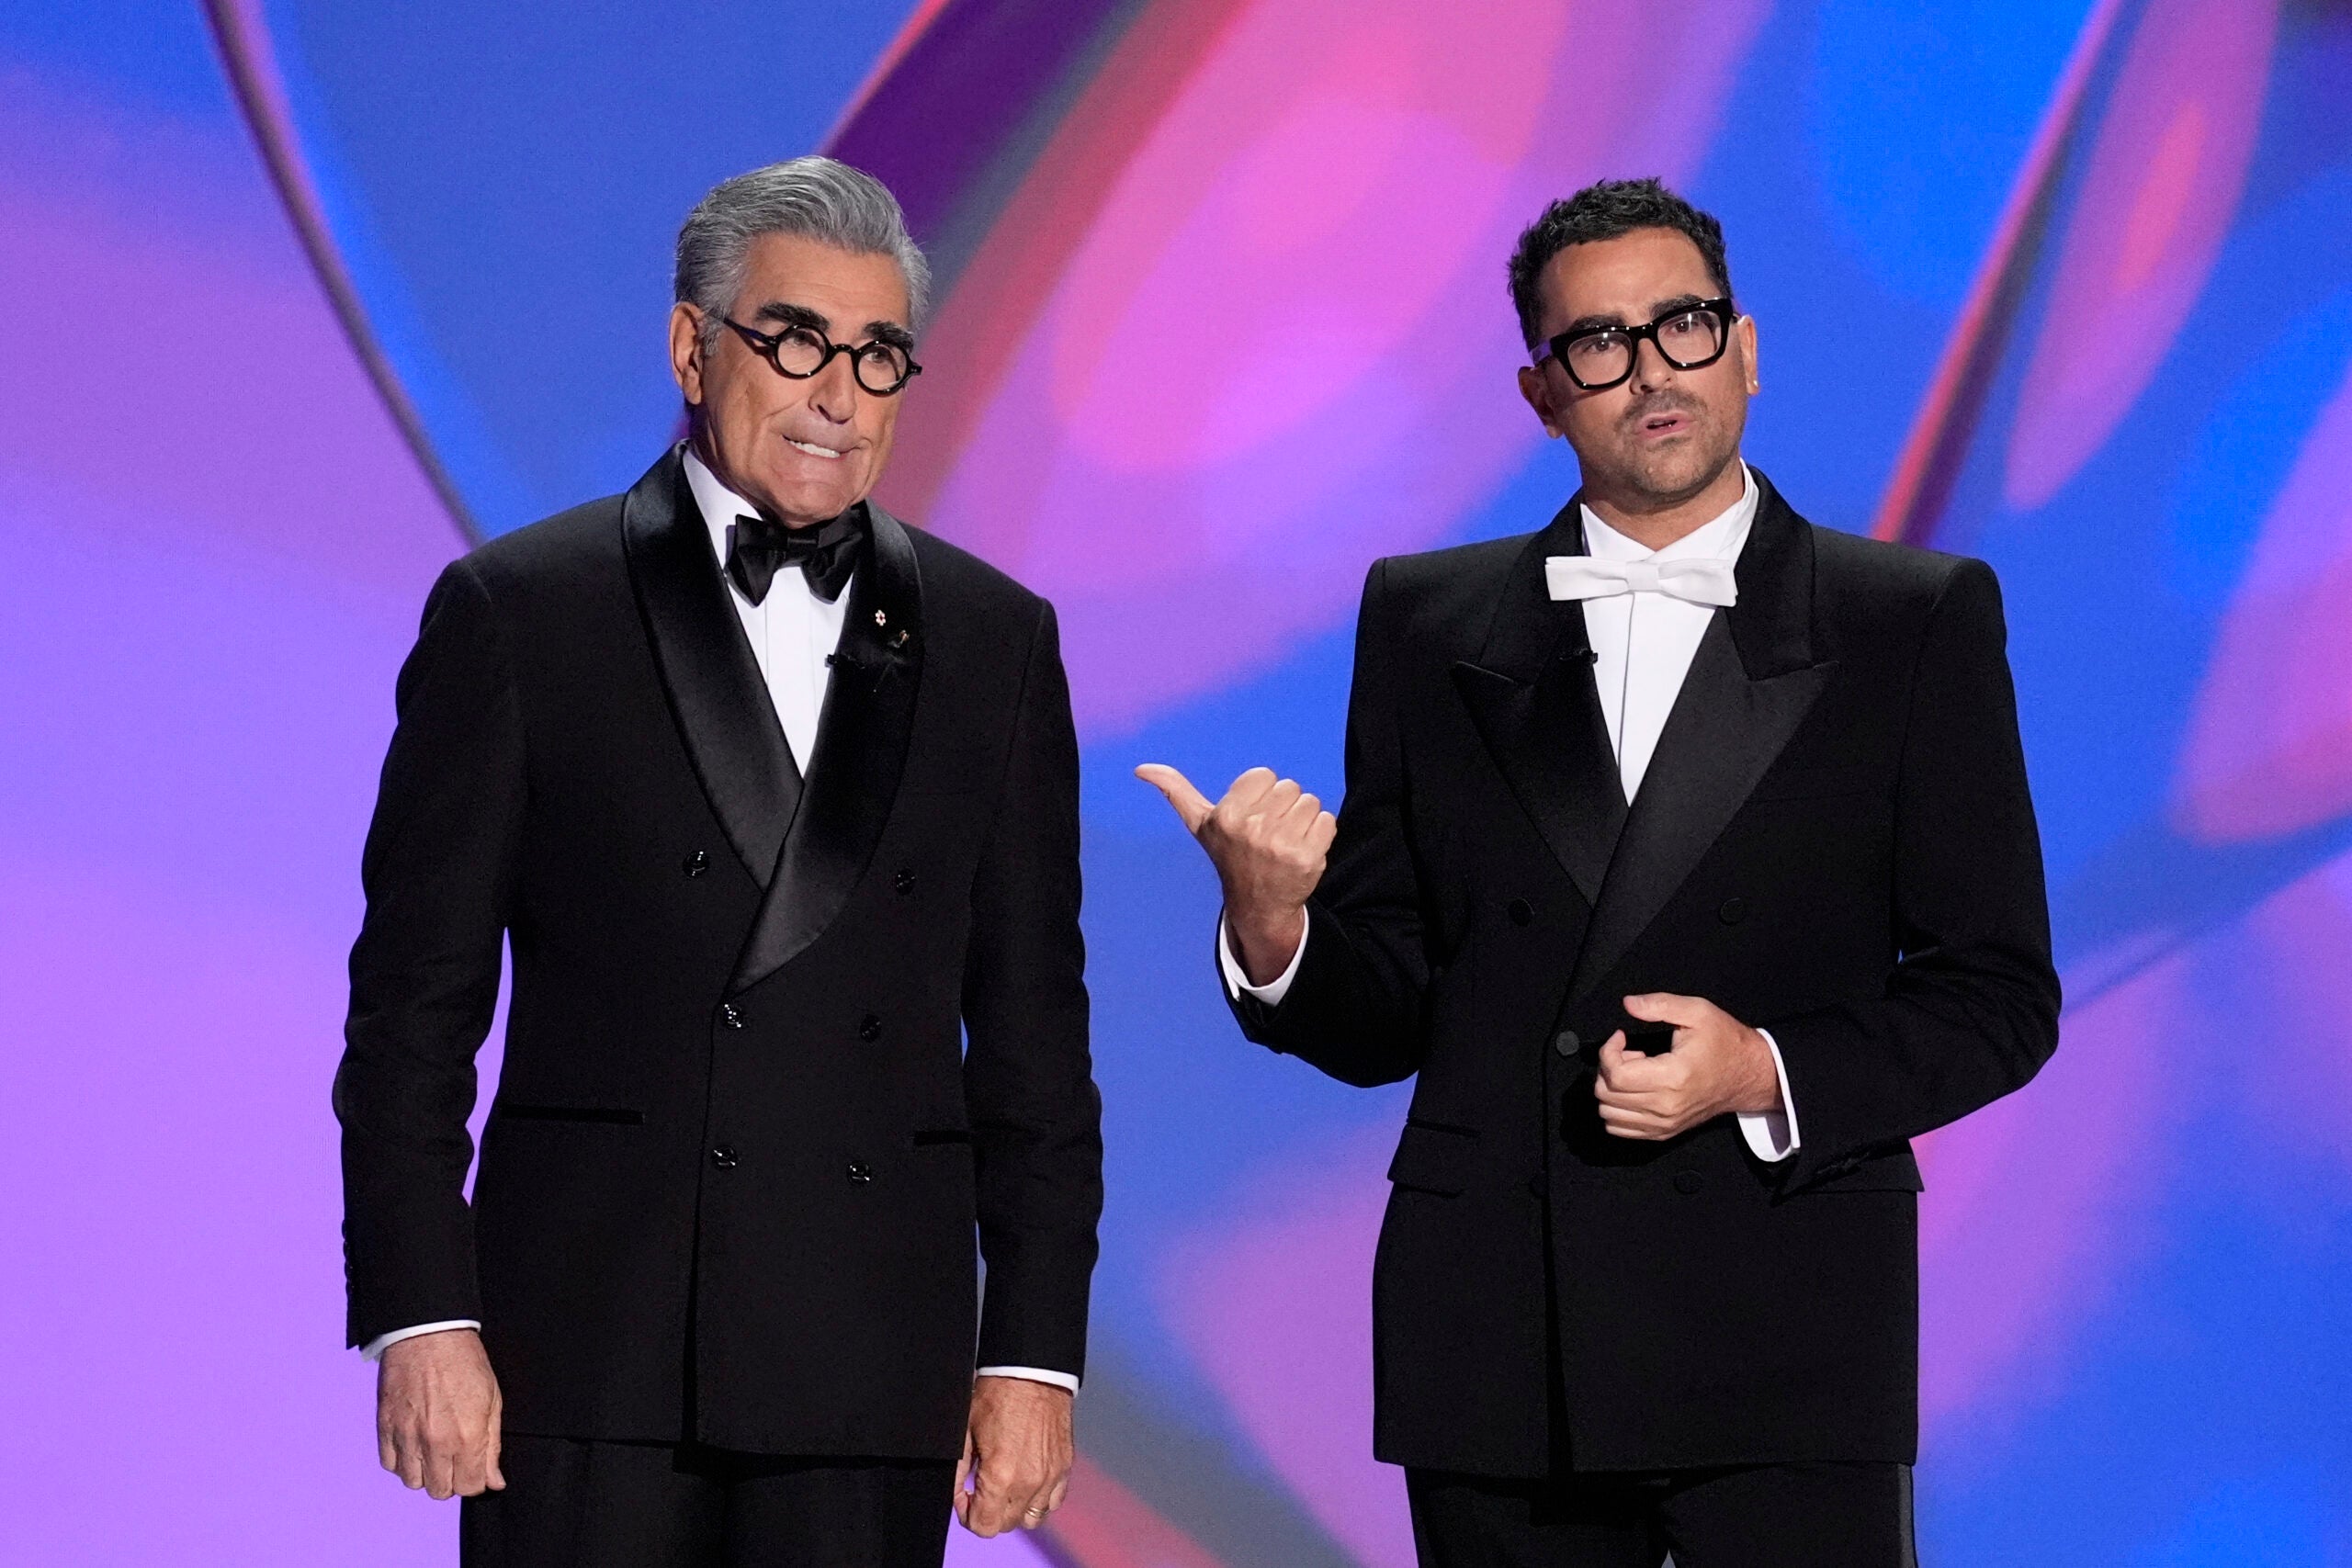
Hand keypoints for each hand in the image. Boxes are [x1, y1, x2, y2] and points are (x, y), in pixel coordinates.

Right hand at [376, 1328, 504, 1499]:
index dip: (475, 1480)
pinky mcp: (385, 1427)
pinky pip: (390, 1464)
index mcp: (467, 1437)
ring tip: (434, 1452)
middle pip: (440, 1491)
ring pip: (413, 1482)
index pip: (469, 1487)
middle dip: (451, 1480)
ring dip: (425, 1473)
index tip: (475, 1469)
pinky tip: (413, 1444)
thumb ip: (493, 1446)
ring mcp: (407, 1436)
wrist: (428, 1334)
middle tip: (455, 1459)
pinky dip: (402, 1461)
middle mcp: (436, 1443)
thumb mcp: (493, 1400)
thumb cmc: (465, 1362)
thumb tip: (494, 1480)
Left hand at [954, 1376, 1073, 1536]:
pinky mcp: (1064, 1468)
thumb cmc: (997, 1396)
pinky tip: (1026, 1478)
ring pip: (1030, 1518)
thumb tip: (955, 1496)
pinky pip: (1052, 1502)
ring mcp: (1051, 1477)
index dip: (967, 1516)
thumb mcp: (965, 1432)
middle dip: (989, 1512)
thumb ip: (957, 1473)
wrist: (1032, 1371)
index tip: (965, 1496)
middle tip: (981, 1488)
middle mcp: (1029, 1483)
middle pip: (1005, 1525)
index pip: (983, 1527)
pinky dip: (1038, 1498)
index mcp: (1001, 1476)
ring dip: (1014, 1509)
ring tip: (1005, 1485)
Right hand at [1135, 764, 1335, 984]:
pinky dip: (1320, 834)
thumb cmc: (1230, 855)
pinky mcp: (1308, 858)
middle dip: (1283, 807)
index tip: (1251, 818)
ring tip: (1285, 842)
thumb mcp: (1200, 825)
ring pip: (1310, 802)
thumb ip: (1175, 791)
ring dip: (1303, 820)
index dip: (1261, 794)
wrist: (1258, 905)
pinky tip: (1302, 852)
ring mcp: (1280, 845)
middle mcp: (1251, 830)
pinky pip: (1327, 821)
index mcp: (1226, 815)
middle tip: (1269, 834)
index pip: (1264, 775)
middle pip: (1289, 787)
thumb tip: (1142, 768)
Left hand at [1593, 992, 1780, 1140]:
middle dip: (1608, 1068)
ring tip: (1633, 1072)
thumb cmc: (1724, 1042)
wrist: (1748, 1075)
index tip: (1621, 1037)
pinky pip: (1620, 1128)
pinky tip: (1634, 1090)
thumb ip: (1659, 1004)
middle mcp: (1666, 1106)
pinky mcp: (1664, 1132)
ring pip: (1609, 1114)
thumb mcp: (1697, 1011)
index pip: (1616, 1075)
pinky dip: (1617, 1109)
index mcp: (1672, 1077)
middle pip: (1607, 1095)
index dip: (1608, 1050)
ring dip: (1612, 1089)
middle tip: (1629, 1052)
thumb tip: (1629, 1004)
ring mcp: (1664, 1124)